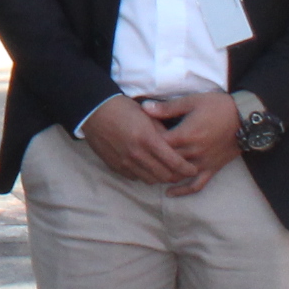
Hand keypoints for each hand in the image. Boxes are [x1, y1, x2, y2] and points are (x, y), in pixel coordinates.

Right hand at [79, 95, 193, 188]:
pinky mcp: (116, 166)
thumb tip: (177, 145)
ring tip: (166, 171)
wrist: (94, 111)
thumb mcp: (147, 115)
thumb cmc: (122, 109)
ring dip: (160, 177)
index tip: (193, 168)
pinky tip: (147, 167)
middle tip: (183, 173)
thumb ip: (163, 132)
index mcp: (148, 139)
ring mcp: (125, 162)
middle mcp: (137, 154)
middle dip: (177, 176)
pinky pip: (135, 177)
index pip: (174, 162)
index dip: (187, 168)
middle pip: (164, 176)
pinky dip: (144, 175)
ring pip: (150, 180)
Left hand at [143, 92, 241, 195]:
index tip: (137, 138)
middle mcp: (194, 152)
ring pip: (179, 175)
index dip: (146, 142)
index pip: (159, 144)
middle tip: (140, 156)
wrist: (246, 118)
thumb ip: (167, 108)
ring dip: (164, 175)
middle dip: (152, 159)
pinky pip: (197, 184)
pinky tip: (171, 193)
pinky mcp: (213, 169)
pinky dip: (183, 191)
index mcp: (186, 135)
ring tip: (149, 172)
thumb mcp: (192, 101)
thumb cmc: (218, 106)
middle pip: (166, 161)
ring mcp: (203, 163)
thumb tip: (144, 108)